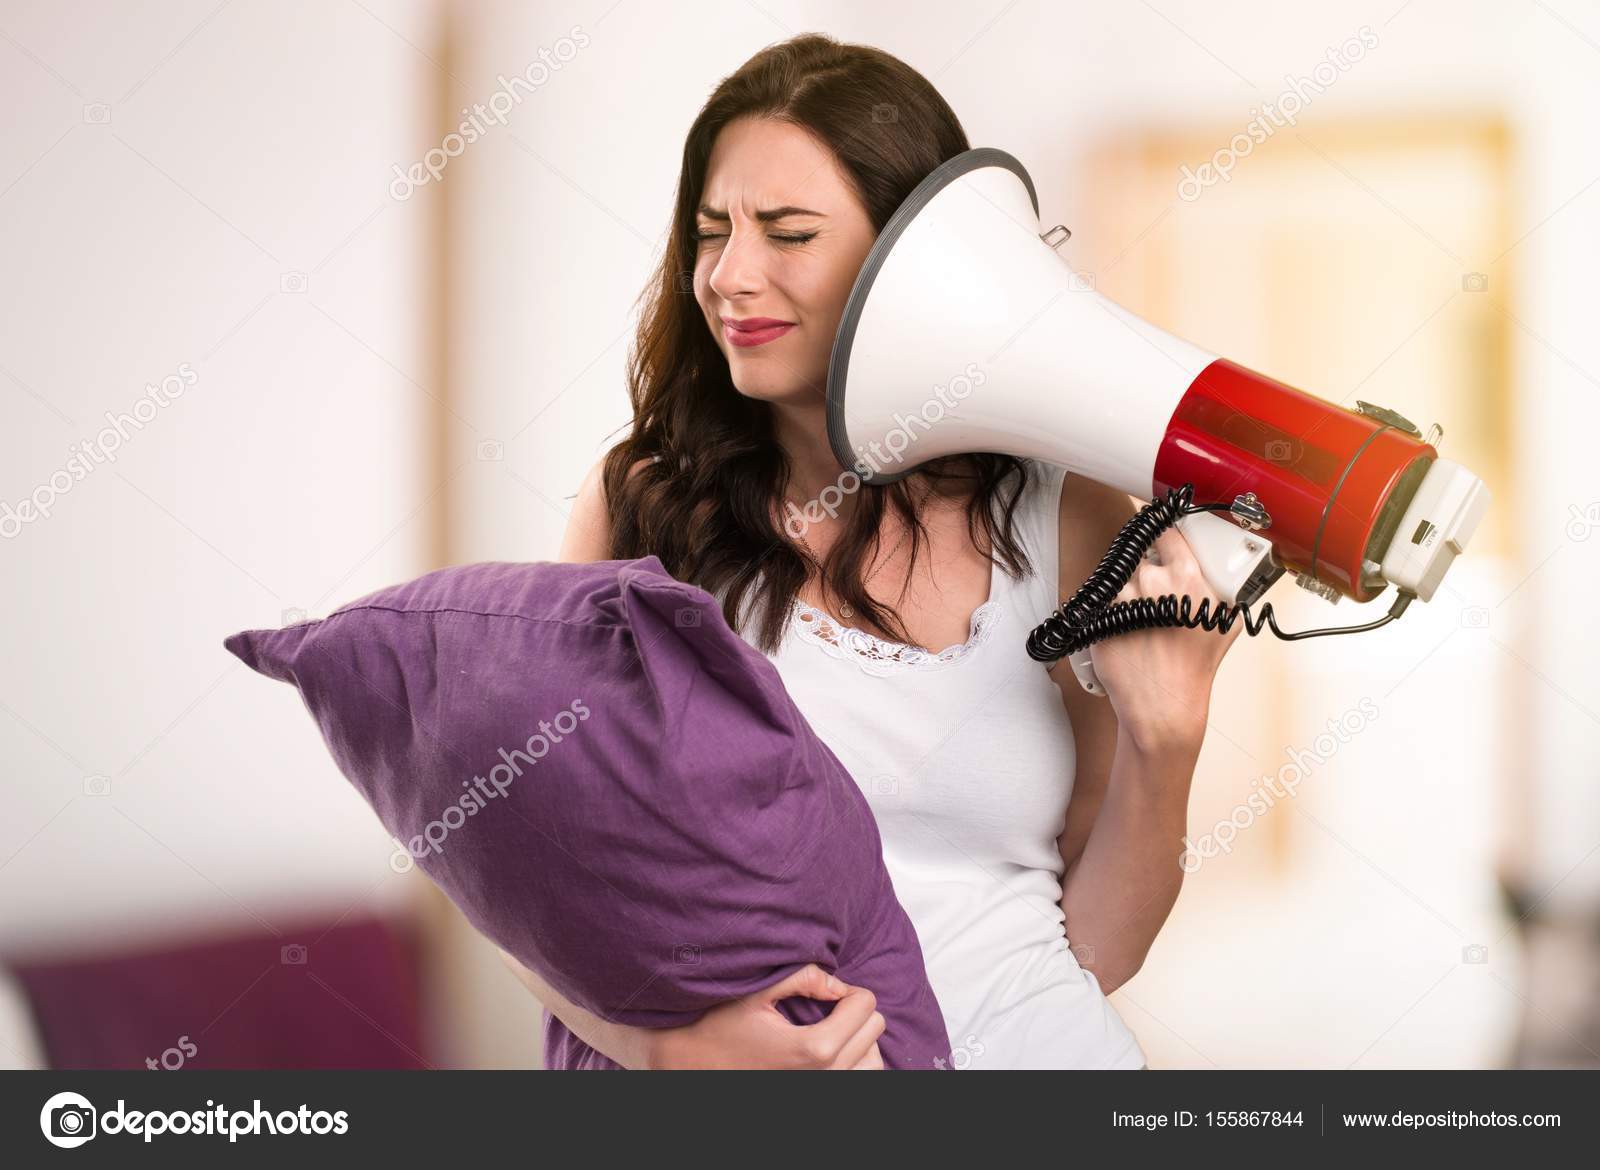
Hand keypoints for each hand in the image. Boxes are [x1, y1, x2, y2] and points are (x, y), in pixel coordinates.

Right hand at [647, 964, 885, 1069]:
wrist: (693, 1064)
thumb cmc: (720, 1026)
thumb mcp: (757, 991)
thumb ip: (802, 977)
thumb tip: (838, 985)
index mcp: (813, 1048)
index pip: (866, 1006)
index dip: (848, 989)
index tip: (825, 991)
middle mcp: (825, 1078)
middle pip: (874, 1031)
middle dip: (855, 1011)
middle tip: (827, 1005)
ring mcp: (821, 1092)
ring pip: (873, 1062)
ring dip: (860, 1039)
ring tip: (833, 1027)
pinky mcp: (816, 1098)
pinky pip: (858, 1080)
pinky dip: (854, 1062)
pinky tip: (832, 1050)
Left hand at [1089, 524, 1242, 753]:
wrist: (1163, 705)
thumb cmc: (1193, 668)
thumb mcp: (1225, 624)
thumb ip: (1220, 589)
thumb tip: (1219, 566)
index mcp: (1185, 577)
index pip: (1164, 534)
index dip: (1161, 537)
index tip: (1158, 541)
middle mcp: (1150, 583)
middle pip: (1138, 559)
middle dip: (1144, 575)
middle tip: (1153, 602)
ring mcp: (1120, 600)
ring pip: (1117, 582)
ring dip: (1125, 596)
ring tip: (1139, 624)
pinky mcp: (1097, 618)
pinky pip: (1099, 604)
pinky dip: (1107, 614)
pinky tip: (1124, 633)